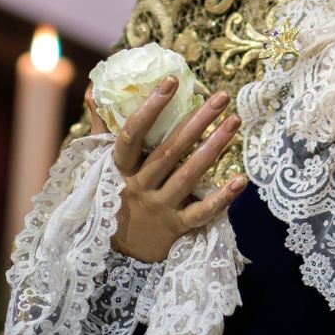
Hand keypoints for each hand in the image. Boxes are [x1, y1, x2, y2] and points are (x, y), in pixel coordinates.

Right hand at [84, 79, 247, 262]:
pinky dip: (222, 198)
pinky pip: (201, 212)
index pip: (132, 134)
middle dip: (197, 121)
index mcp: (120, 169)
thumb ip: (102, 128)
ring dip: (214, 148)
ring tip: (235, 122)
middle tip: (222, 96)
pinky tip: (241, 179)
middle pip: (170, 151)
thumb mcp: (102, 165)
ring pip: (188, 175)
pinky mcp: (177, 227)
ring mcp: (159, 207)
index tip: (171, 81)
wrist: (118, 253)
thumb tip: (93, 90)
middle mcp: (139, 187)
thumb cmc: (115, 196)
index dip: (150, 108)